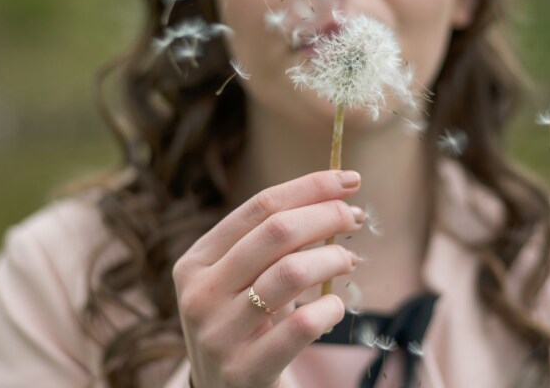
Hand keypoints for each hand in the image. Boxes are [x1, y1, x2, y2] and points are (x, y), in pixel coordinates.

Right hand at [173, 170, 364, 386]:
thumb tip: (336, 196)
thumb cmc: (243, 327)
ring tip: (348, 260)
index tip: (349, 180)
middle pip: (276, 232)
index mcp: (195, 262)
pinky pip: (300, 326)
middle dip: (326, 216)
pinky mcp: (244, 371)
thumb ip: (269, 244)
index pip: (259, 207)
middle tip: (354, 218)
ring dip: (332, 258)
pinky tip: (336, 308)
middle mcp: (199, 294)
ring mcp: (218, 334)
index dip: (309, 187)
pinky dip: (329, 310)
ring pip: (290, 273)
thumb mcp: (238, 282)